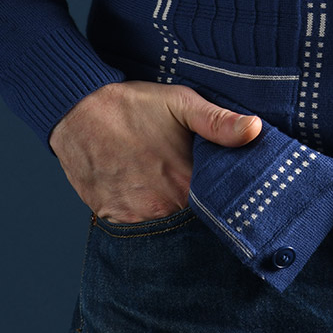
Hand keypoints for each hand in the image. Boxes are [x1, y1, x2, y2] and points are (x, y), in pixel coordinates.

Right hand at [48, 79, 261, 222]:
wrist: (76, 110)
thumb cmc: (132, 105)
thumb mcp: (180, 102)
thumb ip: (219, 122)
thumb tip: (255, 129)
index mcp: (184, 184)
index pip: (217, 212)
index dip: (225, 207)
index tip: (231, 200)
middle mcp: (160, 208)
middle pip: (191, 225)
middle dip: (199, 216)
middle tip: (199, 197)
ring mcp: (133, 217)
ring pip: (162, 230)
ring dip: (170, 219)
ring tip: (171, 196)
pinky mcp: (110, 217)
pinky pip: (134, 230)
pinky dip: (143, 220)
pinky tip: (146, 198)